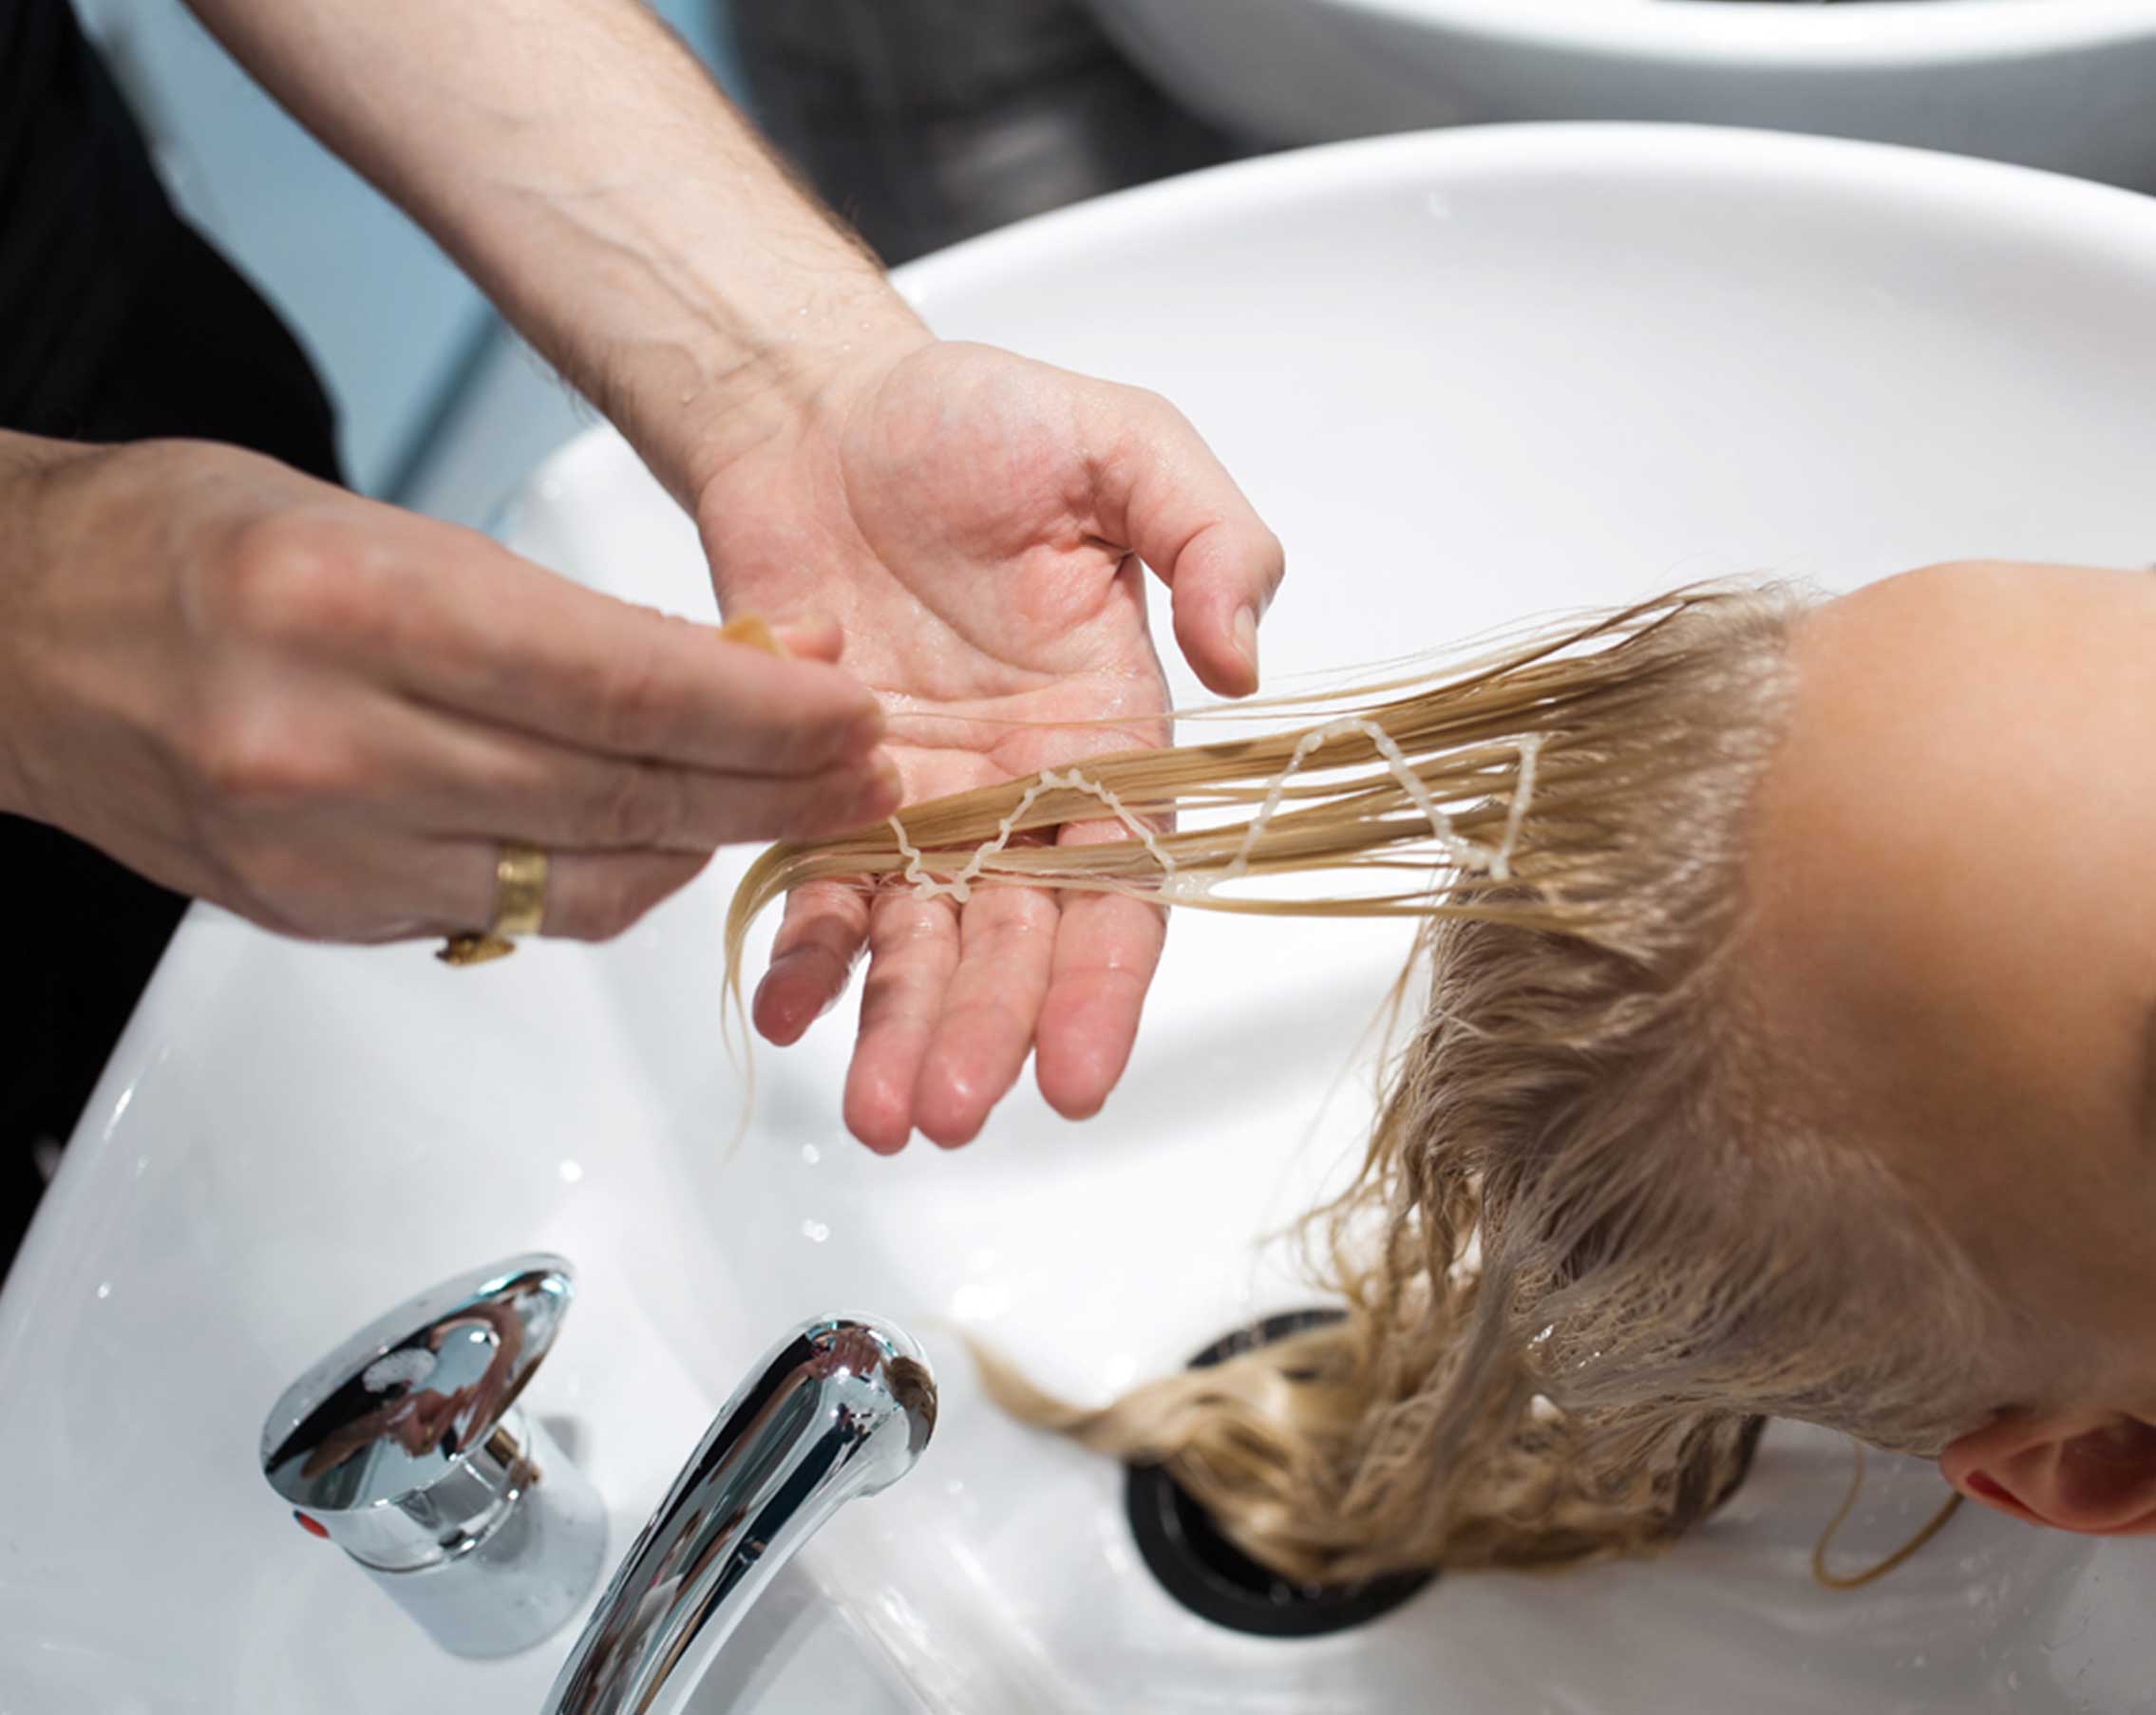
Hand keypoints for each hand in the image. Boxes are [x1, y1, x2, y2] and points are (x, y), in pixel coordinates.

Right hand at [0, 436, 897, 942]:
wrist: (14, 640)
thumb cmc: (180, 546)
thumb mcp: (378, 519)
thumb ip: (557, 611)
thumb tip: (740, 663)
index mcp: (353, 607)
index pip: (625, 684)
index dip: (767, 713)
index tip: (855, 716)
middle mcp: (335, 747)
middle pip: (625, 792)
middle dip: (775, 791)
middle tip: (869, 778)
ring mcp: (325, 853)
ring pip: (587, 877)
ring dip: (709, 843)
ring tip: (789, 804)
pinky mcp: (322, 918)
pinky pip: (520, 916)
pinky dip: (609, 878)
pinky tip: (660, 838)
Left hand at [696, 339, 1283, 1151]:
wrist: (821, 409)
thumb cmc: (982, 421)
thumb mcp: (1125, 447)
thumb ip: (1209, 540)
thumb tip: (1246, 664)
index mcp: (1105, 729)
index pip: (1122, 879)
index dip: (1102, 980)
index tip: (1078, 1069)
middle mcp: (1016, 790)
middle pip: (1011, 938)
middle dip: (985, 1030)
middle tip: (950, 1112)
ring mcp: (913, 802)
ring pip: (915, 942)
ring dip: (900, 1030)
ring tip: (881, 1116)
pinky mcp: (814, 792)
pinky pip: (812, 891)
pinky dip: (802, 954)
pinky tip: (787, 1009)